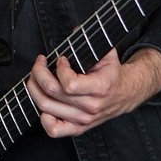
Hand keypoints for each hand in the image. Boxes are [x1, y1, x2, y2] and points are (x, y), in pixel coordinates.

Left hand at [26, 48, 160, 137]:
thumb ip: (91, 40)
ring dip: (34, 88)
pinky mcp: (78, 128)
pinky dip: (43, 118)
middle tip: (40, 63)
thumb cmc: (112, 73)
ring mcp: (83, 119)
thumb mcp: (106, 53)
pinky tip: (44, 103)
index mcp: (100, 88)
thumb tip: (76, 30)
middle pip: (52, 93)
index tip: (61, 59)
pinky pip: (54, 130)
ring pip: (46, 108)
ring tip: (36, 77)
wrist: (125, 94)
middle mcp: (91, 107)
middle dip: (39, 73)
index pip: (69, 84)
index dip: (59, 68)